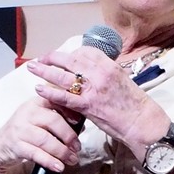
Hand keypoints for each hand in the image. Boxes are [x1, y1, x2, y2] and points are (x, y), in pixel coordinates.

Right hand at [0, 97, 82, 173]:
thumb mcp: (39, 120)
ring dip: (62, 151)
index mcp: (35, 103)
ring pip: (45, 139)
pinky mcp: (16, 145)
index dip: (70, 111)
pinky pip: (36, 153)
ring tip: (72, 159)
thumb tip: (81, 125)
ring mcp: (19, 129)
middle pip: (53, 121)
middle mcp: (26, 113)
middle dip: (69, 136)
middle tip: (77, 147)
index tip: (79, 122)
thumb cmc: (24, 131)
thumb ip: (58, 119)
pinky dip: (49, 161)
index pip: (55, 101)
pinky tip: (59, 166)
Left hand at [27, 46, 168, 150]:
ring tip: (32, 68)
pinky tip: (38, 89)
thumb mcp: (120, 79)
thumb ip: (103, 73)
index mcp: (109, 65)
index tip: (60, 57)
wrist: (141, 121)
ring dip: (45, 71)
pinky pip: (64, 97)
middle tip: (40, 59)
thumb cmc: (131, 102)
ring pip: (64, 76)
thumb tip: (87, 69)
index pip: (84, 52)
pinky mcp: (88, 105)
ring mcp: (93, 89)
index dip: (69, 54)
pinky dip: (50, 92)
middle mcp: (100, 74)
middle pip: (70, 61)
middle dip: (52, 58)